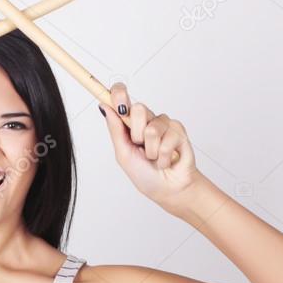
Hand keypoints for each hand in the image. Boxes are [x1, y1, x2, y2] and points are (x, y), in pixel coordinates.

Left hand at [98, 82, 199, 211]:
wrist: (168, 189)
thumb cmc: (145, 174)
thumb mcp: (123, 154)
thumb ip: (115, 131)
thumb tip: (104, 107)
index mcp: (129, 124)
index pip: (122, 99)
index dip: (118, 93)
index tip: (115, 95)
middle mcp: (147, 120)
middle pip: (138, 108)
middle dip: (136, 133)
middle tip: (140, 147)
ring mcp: (163, 124)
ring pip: (152, 127)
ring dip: (151, 150)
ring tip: (154, 158)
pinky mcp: (179, 131)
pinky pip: (167, 138)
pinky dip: (163, 155)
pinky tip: (166, 160)